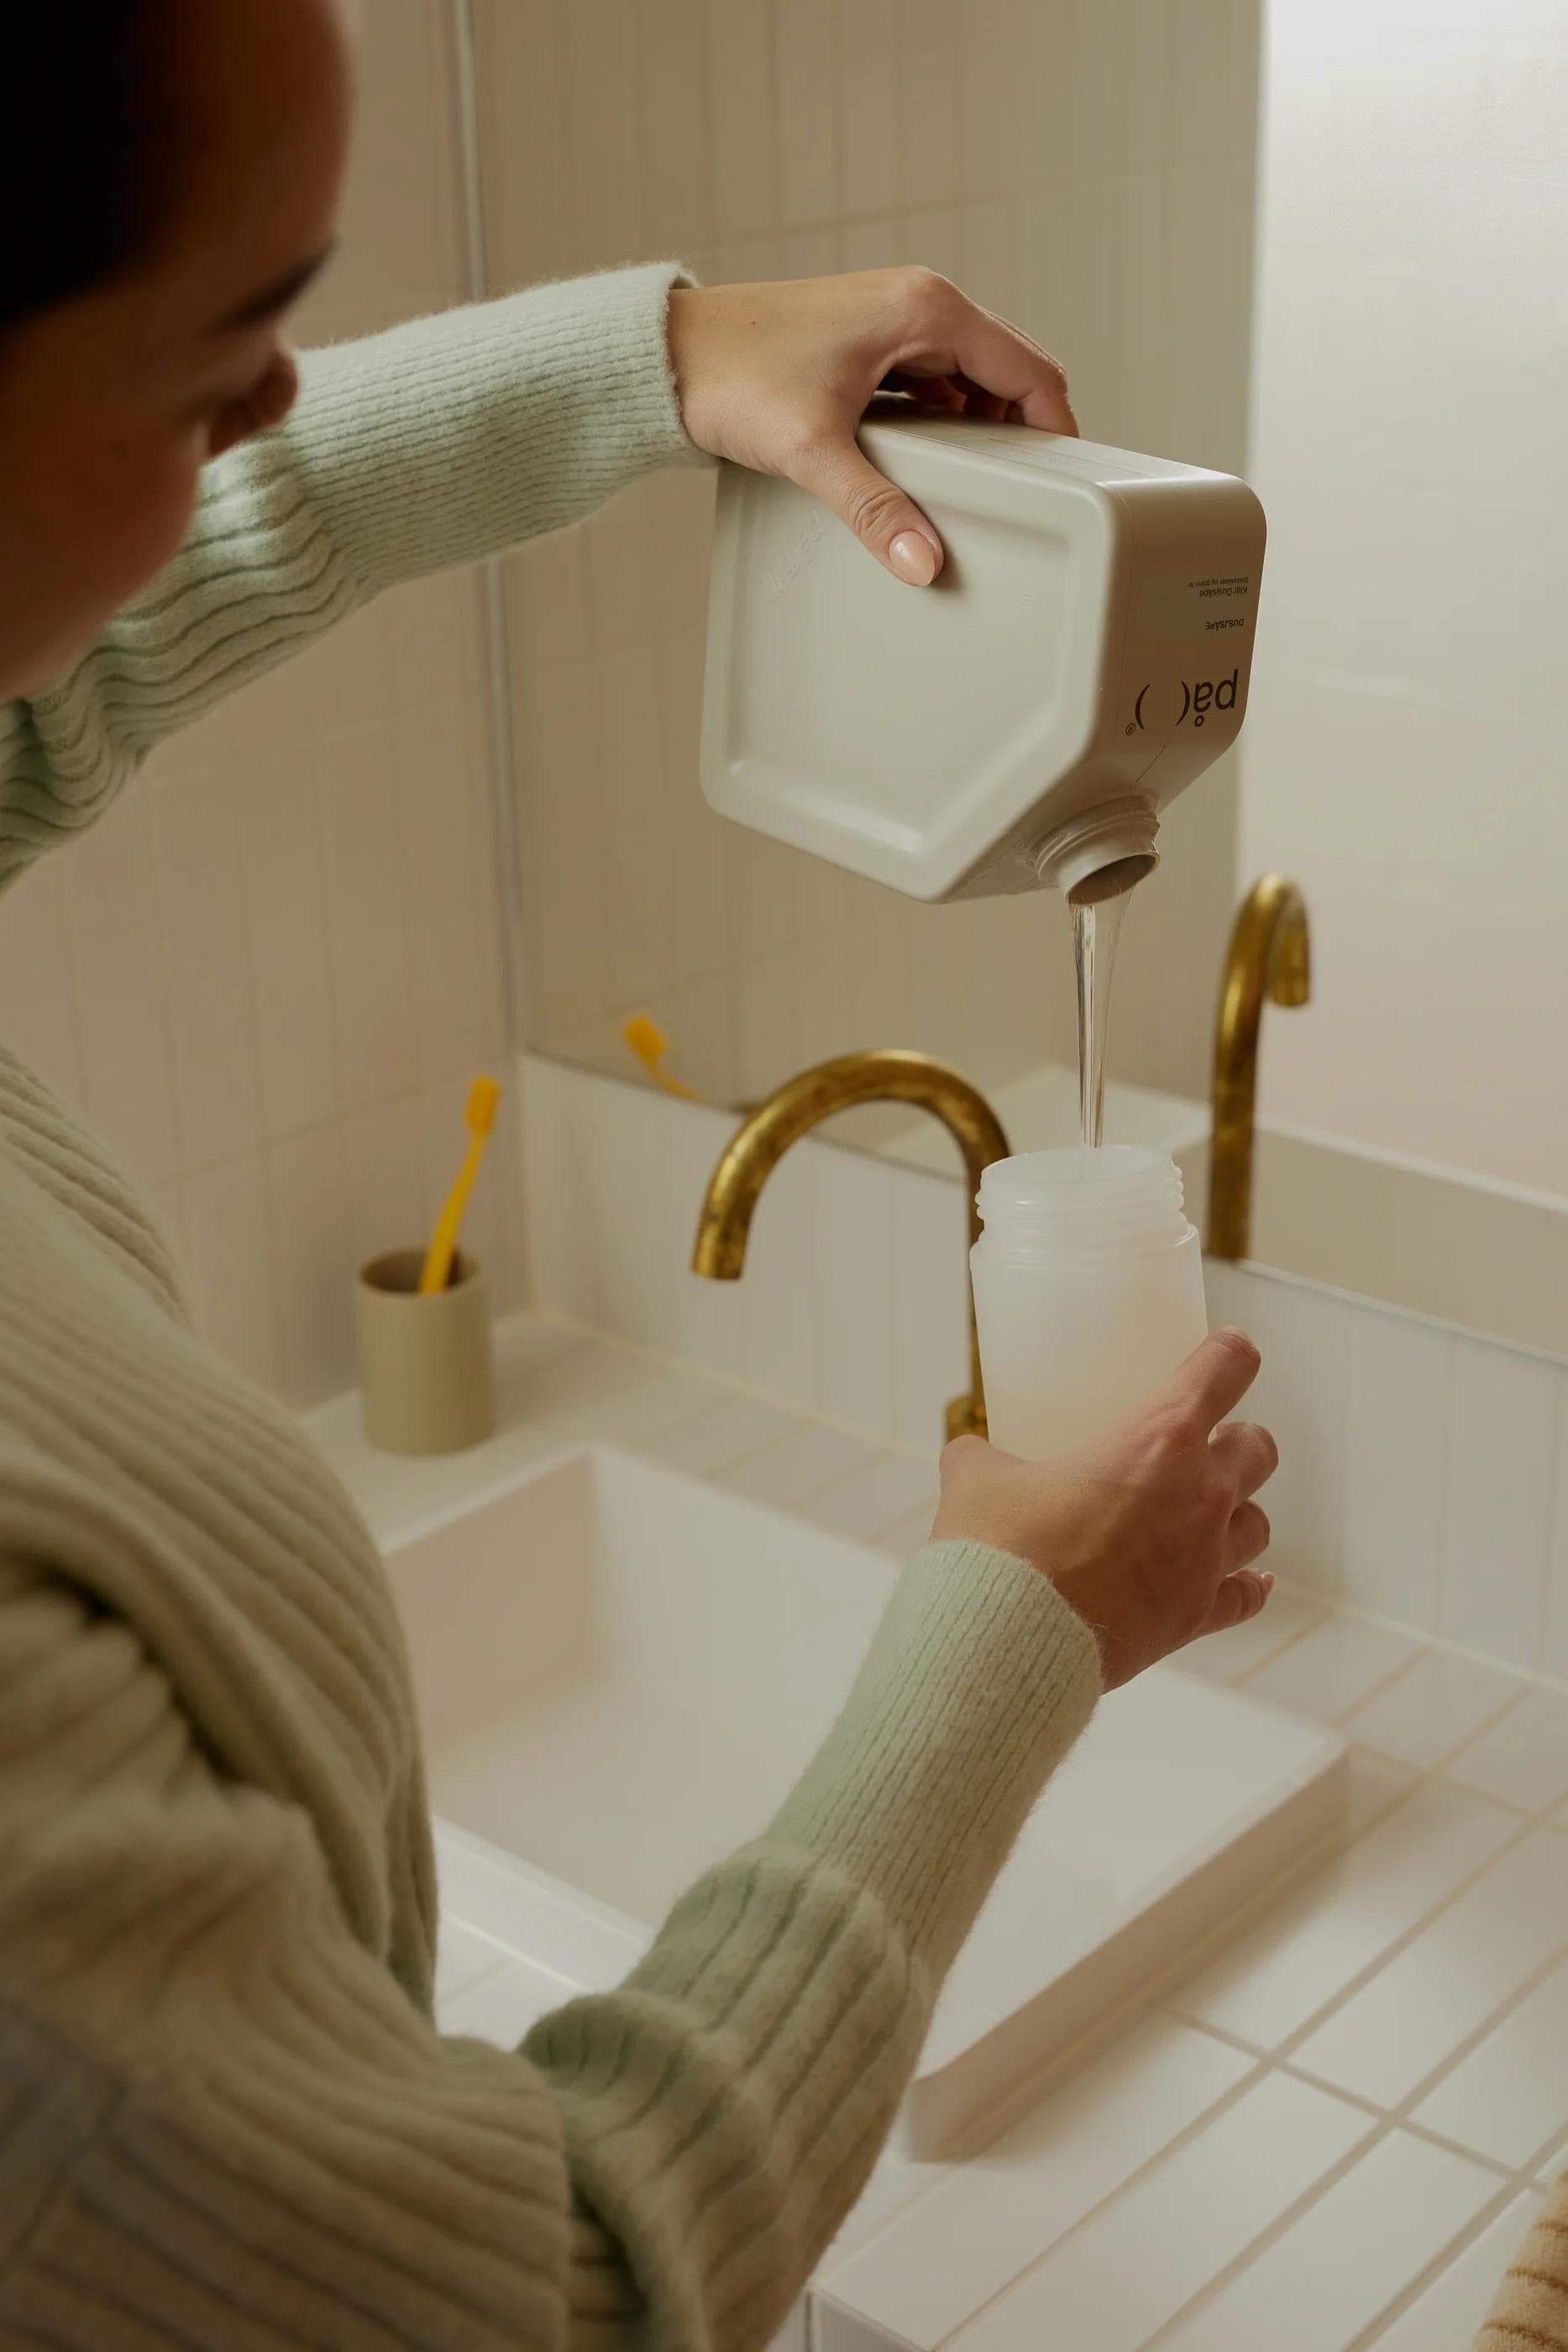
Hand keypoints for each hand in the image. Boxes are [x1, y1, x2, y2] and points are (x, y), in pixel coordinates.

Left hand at [666, 267, 1076, 585]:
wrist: (664, 357)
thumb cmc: (731, 376)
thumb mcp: (813, 450)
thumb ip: (873, 509)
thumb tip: (922, 562)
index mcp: (926, 308)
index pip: (1029, 369)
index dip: (1057, 429)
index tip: (1069, 482)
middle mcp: (916, 305)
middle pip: (1006, 375)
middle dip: (1020, 435)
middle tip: (1027, 499)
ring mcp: (890, 323)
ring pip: (967, 383)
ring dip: (978, 434)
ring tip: (980, 493)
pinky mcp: (864, 348)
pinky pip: (929, 388)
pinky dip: (941, 427)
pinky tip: (927, 471)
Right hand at [931, 1331, 1277, 1690]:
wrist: (1006, 1642)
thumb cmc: (995, 1546)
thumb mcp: (977, 1478)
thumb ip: (984, 1455)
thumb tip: (971, 1455)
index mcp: (1159, 1437)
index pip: (1227, 1369)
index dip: (1231, 1353)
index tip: (1227, 1351)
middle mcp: (1200, 1493)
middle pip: (1257, 1450)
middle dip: (1236, 1440)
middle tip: (1206, 1444)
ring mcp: (1205, 1560)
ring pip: (1258, 1524)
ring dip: (1238, 1511)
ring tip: (1210, 1512)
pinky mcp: (1196, 1618)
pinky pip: (1247, 1596)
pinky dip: (1249, 1585)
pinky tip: (1251, 1580)